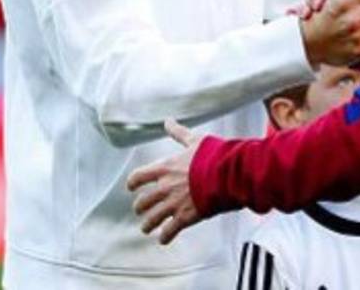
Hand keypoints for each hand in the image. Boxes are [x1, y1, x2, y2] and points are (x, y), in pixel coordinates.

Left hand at [126, 120, 206, 244]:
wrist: (228, 174)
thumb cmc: (213, 155)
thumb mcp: (195, 140)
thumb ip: (179, 133)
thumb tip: (168, 121)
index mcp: (165, 168)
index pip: (138, 177)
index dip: (133, 184)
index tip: (131, 188)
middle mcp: (165, 188)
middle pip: (142, 202)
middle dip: (140, 207)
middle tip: (140, 210)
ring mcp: (174, 204)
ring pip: (151, 219)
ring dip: (148, 225)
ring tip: (147, 228)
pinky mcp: (185, 217)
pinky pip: (168, 232)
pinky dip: (164, 237)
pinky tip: (164, 239)